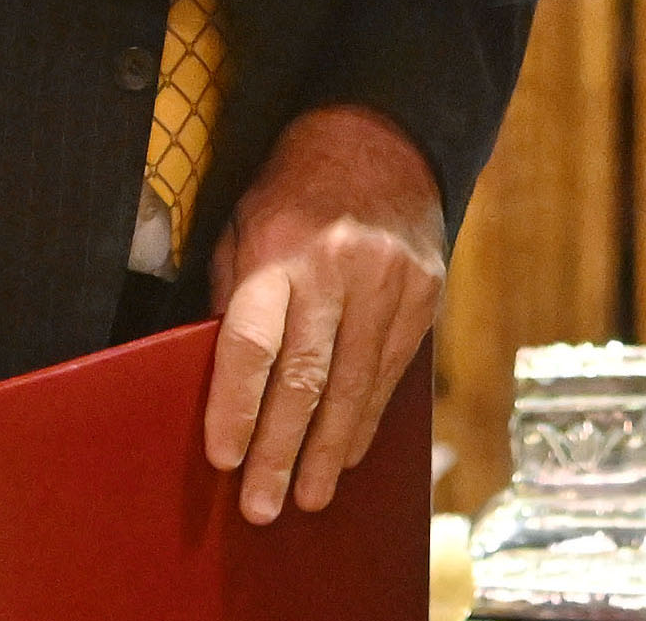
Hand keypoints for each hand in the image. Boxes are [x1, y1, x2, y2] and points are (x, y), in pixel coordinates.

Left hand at [199, 105, 448, 522]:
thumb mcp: (244, 226)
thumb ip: (234, 297)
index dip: (235, 406)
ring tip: (308, 499)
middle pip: (304, 379)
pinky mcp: (423, 297)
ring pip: (354, 386)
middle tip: (261, 507)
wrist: (382, 139)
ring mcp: (387, 285)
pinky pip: (391, 373)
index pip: (252, 343)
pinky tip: (347, 455)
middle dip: (280, 451)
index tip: (222, 458)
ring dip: (328, 451)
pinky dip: (366, 420)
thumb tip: (223, 380)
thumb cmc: (293, 190)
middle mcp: (335, 270)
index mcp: (278, 250)